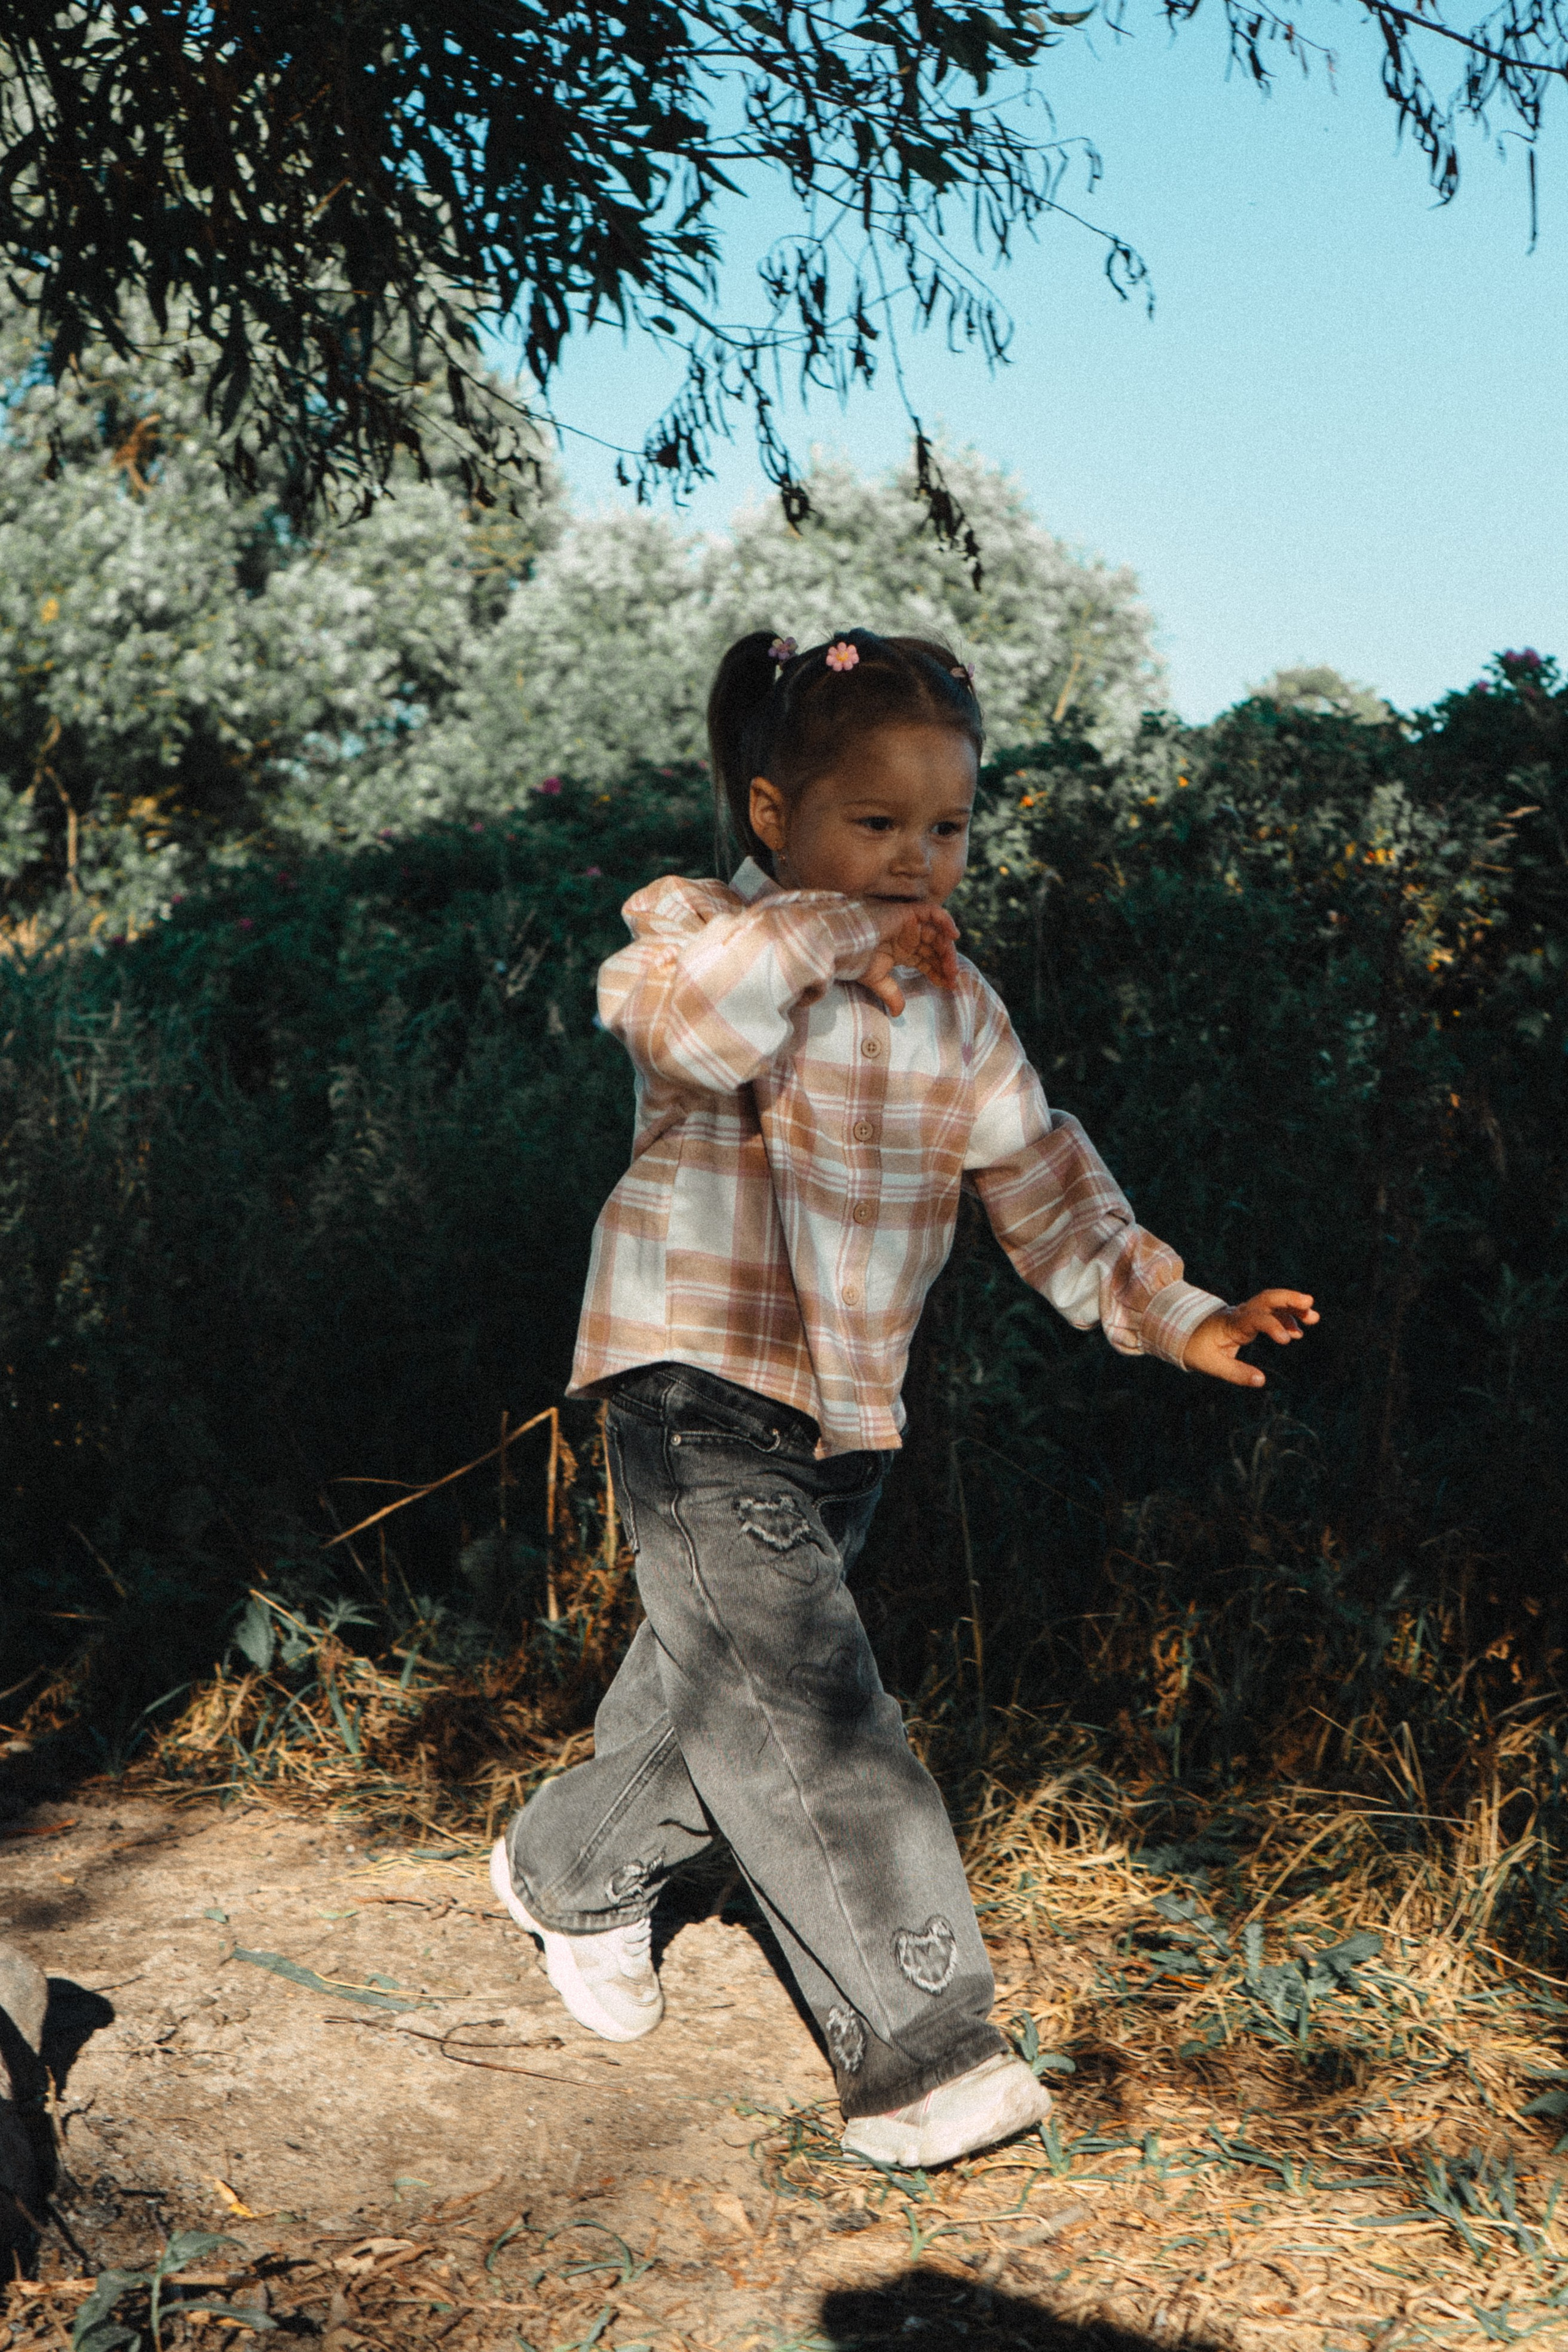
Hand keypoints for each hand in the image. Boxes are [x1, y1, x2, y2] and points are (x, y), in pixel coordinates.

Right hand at [858, 902, 960, 1015]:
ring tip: (950, 967)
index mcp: (901, 951)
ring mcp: (908, 924)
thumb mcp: (877, 980)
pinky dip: (946, 921)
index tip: (950, 986)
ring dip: (947, 949)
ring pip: (937, 933)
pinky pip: (933, 912)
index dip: (940, 973)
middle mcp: (907, 937)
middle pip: (935, 948)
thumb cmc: (854, 960)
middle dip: (946, 963)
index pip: (928, 961)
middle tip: (952, 979)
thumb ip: (892, 994)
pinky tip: (954, 936)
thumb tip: (898, 1013)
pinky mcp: (906, 913)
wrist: (843, 945)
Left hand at [1182, 1290, 1319, 1387]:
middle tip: (1309, 1303)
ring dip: (1292, 1307)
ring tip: (1313, 1317)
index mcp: (1231, 1324)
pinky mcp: (1250, 1316)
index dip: (1271, 1326)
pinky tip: (1297, 1332)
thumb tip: (1261, 1382)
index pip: (1255, 1319)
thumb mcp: (1212, 1365)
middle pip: (1266, 1298)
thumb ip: (1236, 1373)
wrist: (1183, 1332)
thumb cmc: (1196, 1348)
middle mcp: (1240, 1313)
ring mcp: (1246, 1312)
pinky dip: (1285, 1317)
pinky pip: (1270, 1311)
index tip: (1286, 1340)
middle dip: (1288, 1299)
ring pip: (1271, 1302)